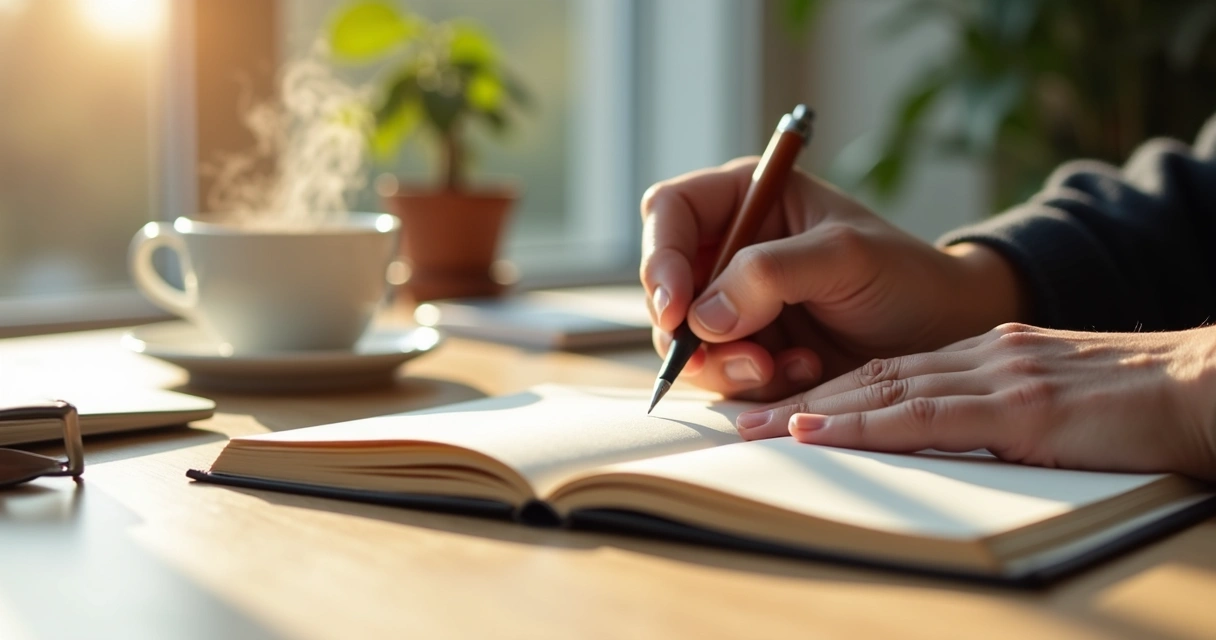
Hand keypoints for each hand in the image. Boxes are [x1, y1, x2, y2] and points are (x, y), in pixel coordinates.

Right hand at [640, 158, 1025, 400]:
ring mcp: (733, 305)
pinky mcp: (746, 352)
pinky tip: (802, 372)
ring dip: (724, 364)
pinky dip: (751, 384)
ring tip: (782, 367)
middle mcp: (729, 250)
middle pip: (664, 284)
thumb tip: (701, 315)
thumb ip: (771, 273)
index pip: (670, 211)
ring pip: (683, 339)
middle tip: (741, 356)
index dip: (660, 256)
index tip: (677, 308)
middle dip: (689, 329)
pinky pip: (717, 375)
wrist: (943, 335)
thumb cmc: (905, 277)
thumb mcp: (845, 257)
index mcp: (747, 199)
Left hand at [735, 323, 1215, 479]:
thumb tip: (947, 434)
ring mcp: (997, 375)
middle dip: (800, 396)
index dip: (827, 389)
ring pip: (881, 389)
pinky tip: (818, 428)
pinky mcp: (1020, 406)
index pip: (888, 371)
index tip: (780, 407)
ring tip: (756, 425)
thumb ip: (996, 408)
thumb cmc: (1134, 403)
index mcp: (986, 356)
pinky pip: (924, 416)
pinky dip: (862, 423)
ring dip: (812, 409)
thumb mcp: (1050, 398)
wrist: (1206, 385)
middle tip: (742, 415)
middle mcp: (980, 356)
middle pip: (869, 375)